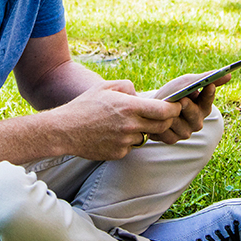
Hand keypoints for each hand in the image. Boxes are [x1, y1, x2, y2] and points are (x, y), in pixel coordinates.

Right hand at [51, 79, 182, 159]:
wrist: (64, 130)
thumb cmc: (84, 105)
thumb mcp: (105, 86)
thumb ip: (128, 87)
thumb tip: (140, 96)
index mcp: (129, 107)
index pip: (164, 111)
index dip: (174, 109)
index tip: (176, 106)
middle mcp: (130, 126)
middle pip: (161, 126)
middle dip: (164, 121)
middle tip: (158, 115)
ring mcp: (125, 142)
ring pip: (144, 136)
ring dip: (140, 130)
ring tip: (120, 123)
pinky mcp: (119, 154)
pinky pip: (130, 146)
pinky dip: (125, 141)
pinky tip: (110, 134)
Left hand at [141, 71, 230, 144]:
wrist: (150, 106)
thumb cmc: (172, 93)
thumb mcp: (187, 83)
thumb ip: (206, 79)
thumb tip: (229, 74)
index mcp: (202, 107)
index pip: (208, 101)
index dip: (209, 94)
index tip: (209, 85)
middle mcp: (196, 122)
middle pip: (195, 117)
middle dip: (188, 108)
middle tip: (182, 100)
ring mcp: (185, 132)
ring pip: (181, 126)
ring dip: (171, 116)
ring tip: (163, 109)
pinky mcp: (172, 139)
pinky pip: (169, 134)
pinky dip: (162, 126)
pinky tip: (157, 120)